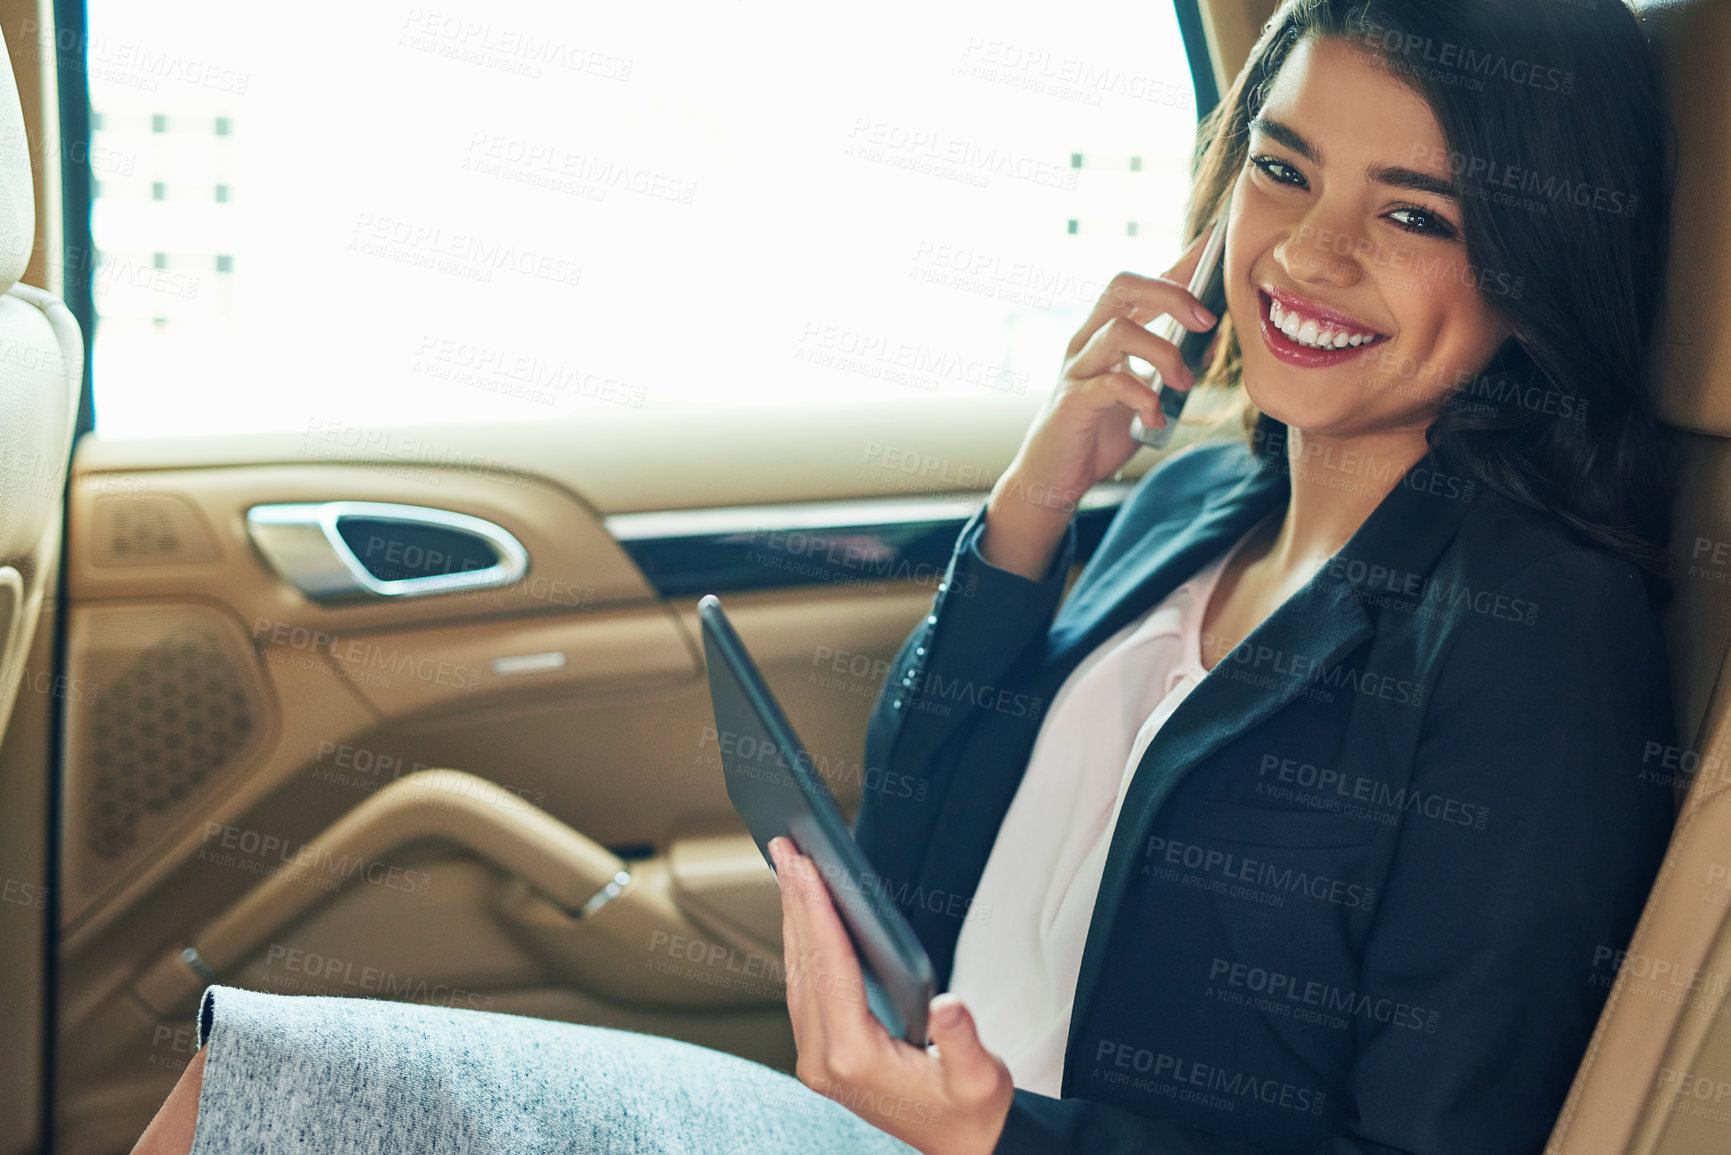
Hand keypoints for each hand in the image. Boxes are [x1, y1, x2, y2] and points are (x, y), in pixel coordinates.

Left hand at [770, 836, 1013, 1154]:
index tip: (804, 865)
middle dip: (796, 901)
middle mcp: (823, 1060)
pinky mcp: (822, 1055)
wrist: (965, 1149)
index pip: (830, 967)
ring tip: (791, 869)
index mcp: (854, 1058)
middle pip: (805, 963)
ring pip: (797, 974)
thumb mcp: (980, 1077)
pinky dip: (804, 945)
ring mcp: (817, 1060)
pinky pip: (805, 988)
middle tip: (786, 847)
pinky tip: (805, 916)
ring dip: (794, 919)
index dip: (817, 910)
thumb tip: (949, 1005)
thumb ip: (963, 1040)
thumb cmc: (973, 1111)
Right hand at [979, 232, 1221, 579]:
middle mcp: (1087, 341)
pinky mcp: (1072, 401)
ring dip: (1164, 353)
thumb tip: (1210, 344)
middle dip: (1171, 294)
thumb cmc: (1099, 432)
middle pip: (1122, 286)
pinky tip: (1157, 418)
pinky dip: (1144, 398)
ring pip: (1119, 330)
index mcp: (1106, 334)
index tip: (1215, 240)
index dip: (1179, 261)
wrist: (1054, 477)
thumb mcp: (1143, 393)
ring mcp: (1076, 369)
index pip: (1143, 285)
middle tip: (1205, 322)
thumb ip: (1168, 368)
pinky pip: (1111, 384)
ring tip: (1184, 383)